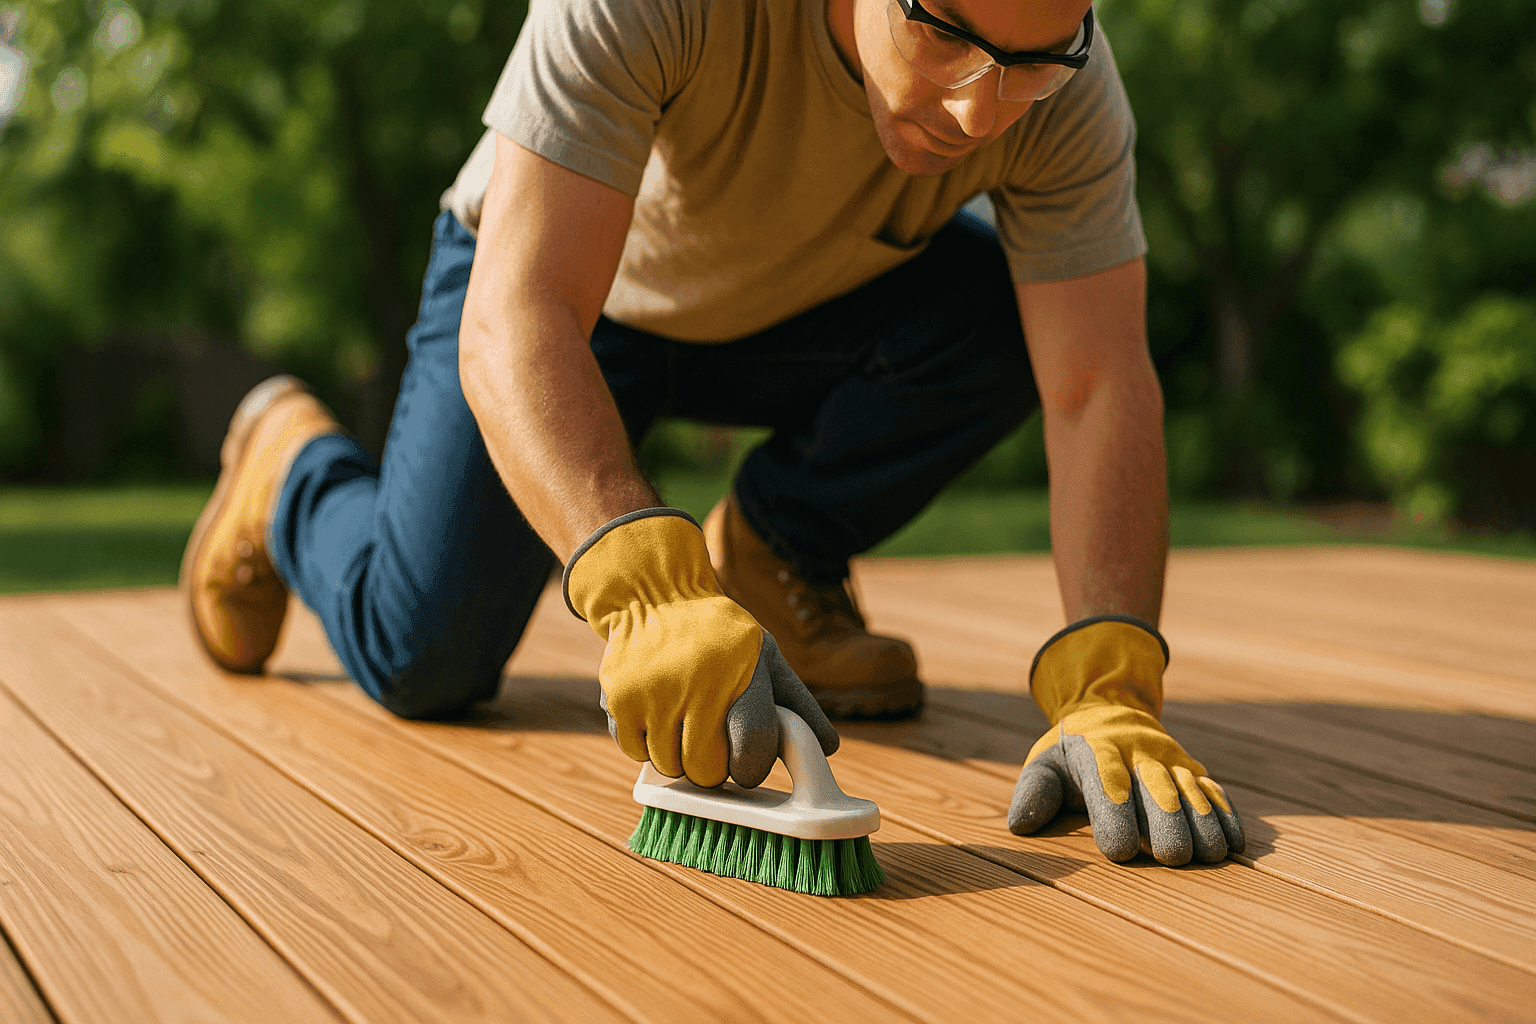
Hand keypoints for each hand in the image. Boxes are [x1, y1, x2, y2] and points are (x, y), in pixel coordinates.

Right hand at [564, 509, 838, 787]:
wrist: (653, 594)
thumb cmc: (720, 633)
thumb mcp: (765, 653)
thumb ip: (796, 701)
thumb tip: (828, 747)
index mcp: (743, 667)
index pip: (753, 745)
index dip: (751, 766)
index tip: (745, 764)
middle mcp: (698, 678)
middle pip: (705, 769)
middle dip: (711, 770)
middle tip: (710, 751)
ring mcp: (653, 689)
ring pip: (668, 765)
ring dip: (676, 758)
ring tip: (682, 726)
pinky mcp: (619, 697)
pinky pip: (634, 752)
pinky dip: (644, 745)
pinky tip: (655, 717)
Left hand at [1007, 616, 1244, 864]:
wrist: (1109, 710)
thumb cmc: (1071, 753)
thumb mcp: (1045, 764)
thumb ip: (1035, 793)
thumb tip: (1020, 825)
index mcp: (1097, 750)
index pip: (1106, 781)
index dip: (1114, 815)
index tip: (1118, 851)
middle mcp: (1138, 752)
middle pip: (1156, 787)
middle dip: (1167, 821)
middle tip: (1173, 857)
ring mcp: (1170, 759)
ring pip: (1190, 789)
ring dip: (1202, 822)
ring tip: (1209, 855)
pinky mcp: (1192, 769)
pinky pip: (1213, 790)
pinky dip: (1225, 815)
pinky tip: (1233, 844)